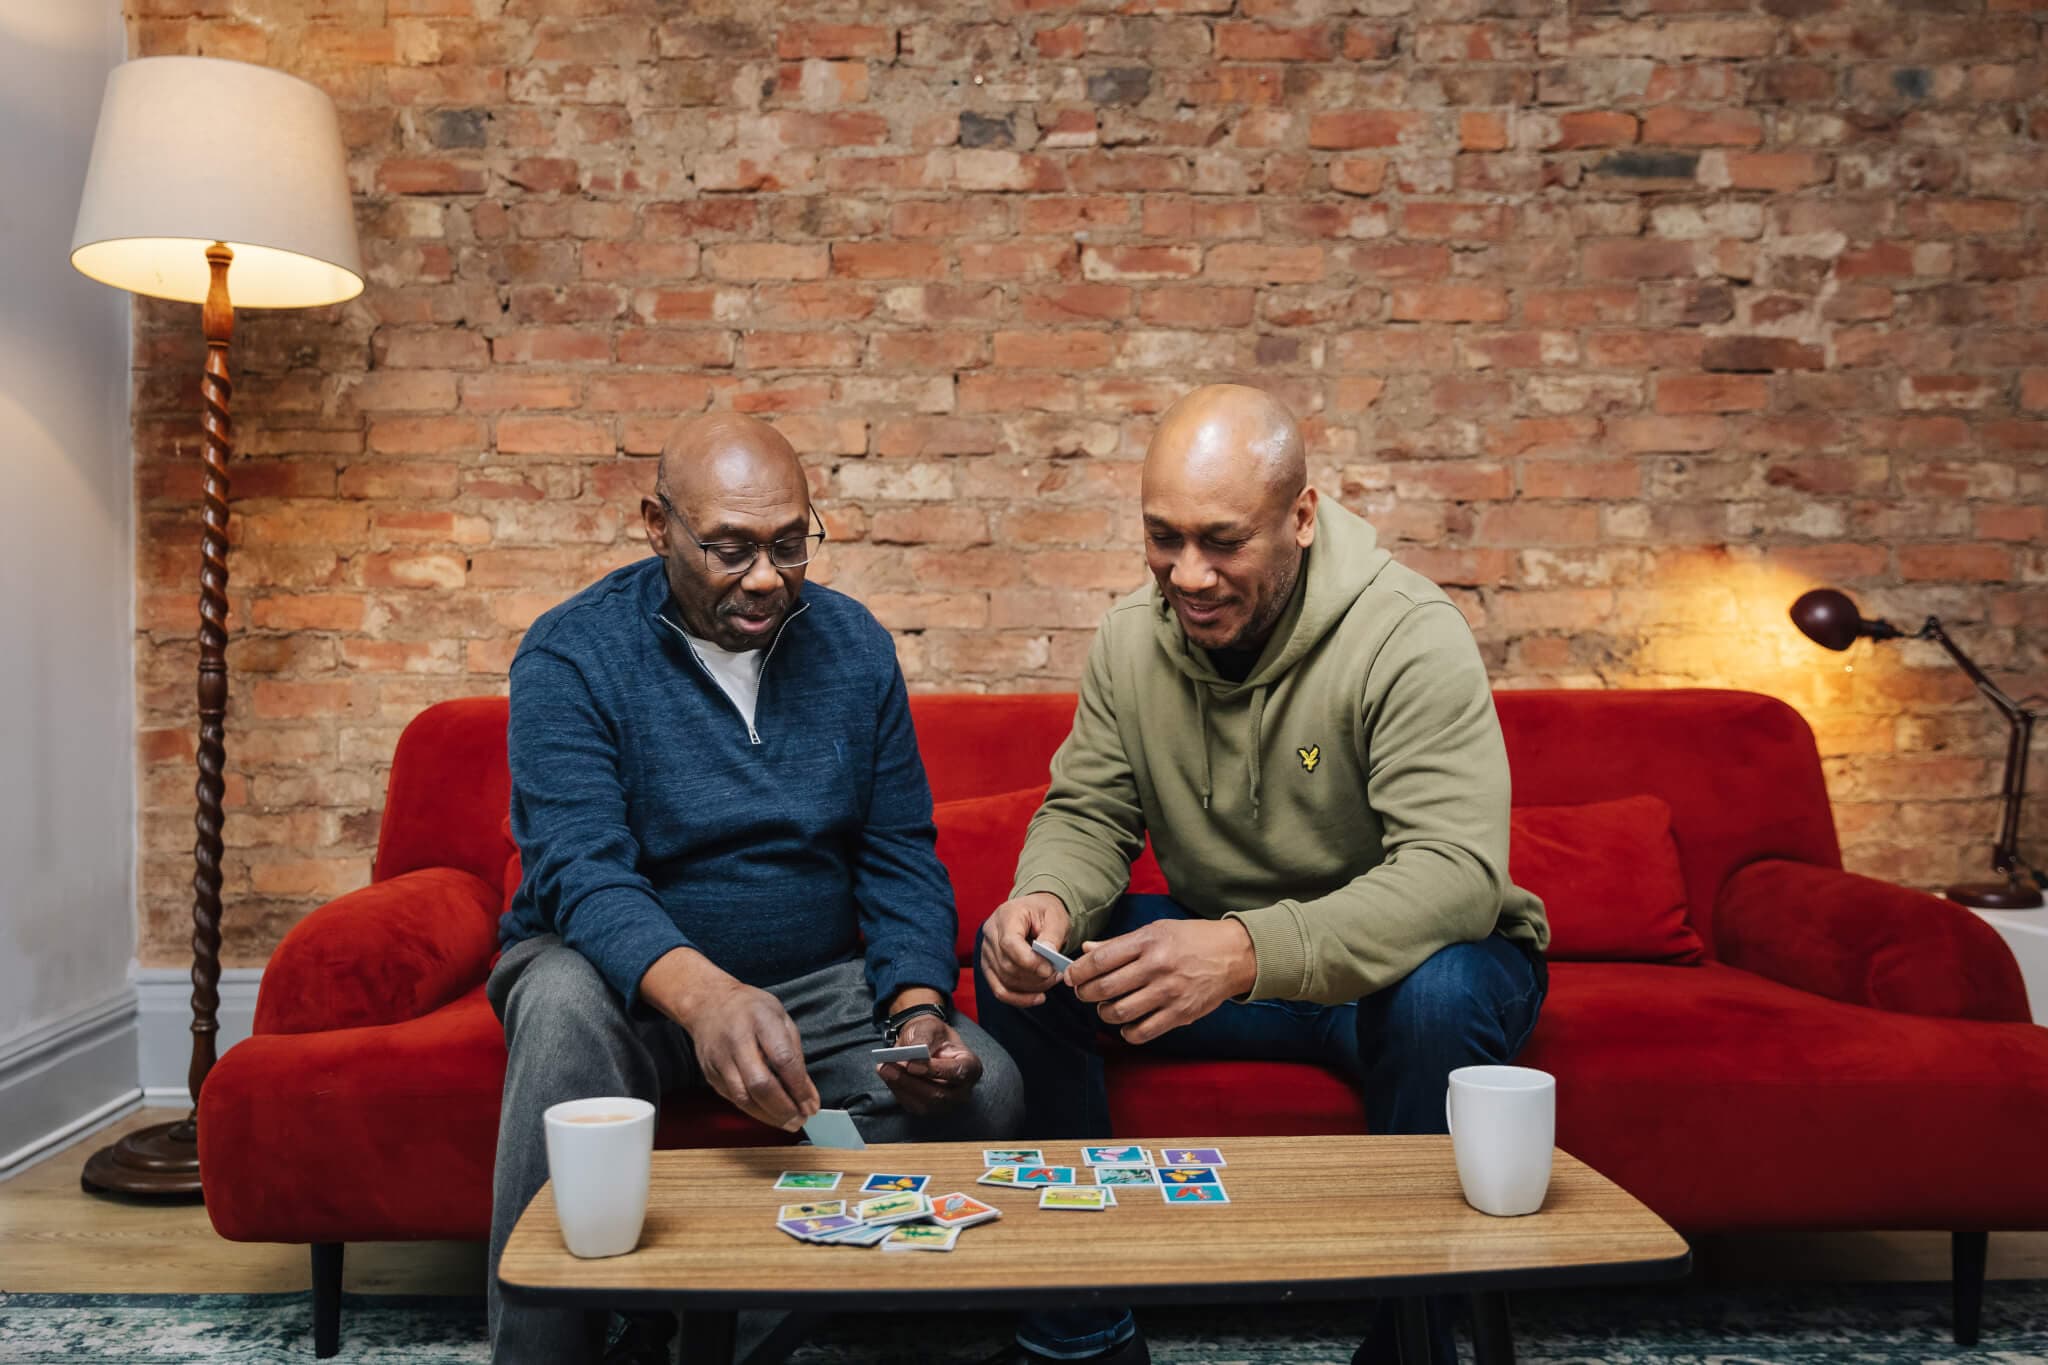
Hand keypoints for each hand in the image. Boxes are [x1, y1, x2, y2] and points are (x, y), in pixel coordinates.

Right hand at [641, 948, 820, 1131]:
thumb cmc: (750, 1009)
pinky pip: (733, 1099)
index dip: (798, 1087)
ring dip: (768, 1116)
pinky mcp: (710, 1073)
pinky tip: (769, 1114)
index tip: (811, 1104)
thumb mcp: (781, 1019)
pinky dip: (754, 1111)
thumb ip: (796, 1056)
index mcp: (760, 1020)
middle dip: (783, 1108)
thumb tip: (808, 1095)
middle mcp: (737, 1040)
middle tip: (800, 1120)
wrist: (708, 1003)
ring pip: (743, 1097)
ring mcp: (720, 1059)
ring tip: (788, 1122)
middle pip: (760, 1083)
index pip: (782, 1059)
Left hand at [876, 1012, 984, 1116]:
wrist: (925, 1043)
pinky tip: (888, 1077)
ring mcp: (947, 1103)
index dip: (935, 1071)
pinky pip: (913, 1106)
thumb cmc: (932, 1034)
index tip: (912, 1065)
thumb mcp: (929, 1027)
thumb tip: (913, 1058)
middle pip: (939, 1094)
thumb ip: (923, 1040)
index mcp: (970, 1066)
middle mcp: (963, 1089)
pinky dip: (898, 1092)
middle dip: (910, 1081)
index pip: (957, 1073)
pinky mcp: (930, 1108)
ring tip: (884, 1069)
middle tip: (888, 1067)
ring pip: (924, 1104)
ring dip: (901, 1087)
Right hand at [978, 892, 1071, 1007]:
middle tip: (1057, 974)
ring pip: (1005, 980)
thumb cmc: (1044, 912)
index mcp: (1006, 916)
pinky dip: (1019, 998)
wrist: (1033, 912)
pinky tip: (1038, 998)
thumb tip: (1048, 953)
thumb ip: (1052, 935)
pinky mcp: (989, 967)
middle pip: (1007, 965)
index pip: (1009, 944)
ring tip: (1052, 979)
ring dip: (1031, 987)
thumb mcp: (1055, 917)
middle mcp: (990, 934)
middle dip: (1034, 976)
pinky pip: (999, 990)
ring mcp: (986, 952)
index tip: (1049, 969)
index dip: (1029, 962)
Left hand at [1065, 917, 1257, 1045]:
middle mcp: (1157, 967)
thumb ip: (1120, 944)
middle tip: (1083, 993)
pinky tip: (1126, 1025)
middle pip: (1105, 988)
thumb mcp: (1156, 930)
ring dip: (1104, 1013)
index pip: (1101, 960)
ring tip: (1106, 1007)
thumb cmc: (1192, 939)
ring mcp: (1169, 992)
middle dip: (1085, 993)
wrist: (1234, 954)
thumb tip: (1088, 951)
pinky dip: (1127, 1032)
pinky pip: (1143, 1032)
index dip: (1078, 971)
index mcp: (1148, 942)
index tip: (1070, 977)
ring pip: (1120, 1012)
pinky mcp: (1180, 1014)